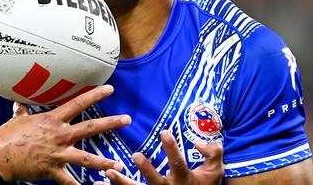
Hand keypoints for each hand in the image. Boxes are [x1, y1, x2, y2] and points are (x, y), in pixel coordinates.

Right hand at [0, 85, 130, 183]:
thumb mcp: (16, 119)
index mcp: (52, 120)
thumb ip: (22, 111)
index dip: (95, 95)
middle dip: (111, 123)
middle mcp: (59, 135)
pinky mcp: (52, 170)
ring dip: (103, 161)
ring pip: (86, 157)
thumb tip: (19, 104)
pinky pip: (68, 181)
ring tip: (118, 165)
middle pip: (90, 127)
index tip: (110, 90)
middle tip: (127, 119)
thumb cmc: (5, 136)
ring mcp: (57, 153)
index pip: (78, 103)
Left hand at [96, 130, 222, 184]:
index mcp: (184, 180)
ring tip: (108, 173)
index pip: (178, 163)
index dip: (172, 148)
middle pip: (155, 182)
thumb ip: (213, 154)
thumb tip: (199, 143)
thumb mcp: (215, 171)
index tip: (164, 131)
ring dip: (122, 183)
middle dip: (146, 170)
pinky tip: (96, 184)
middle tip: (135, 155)